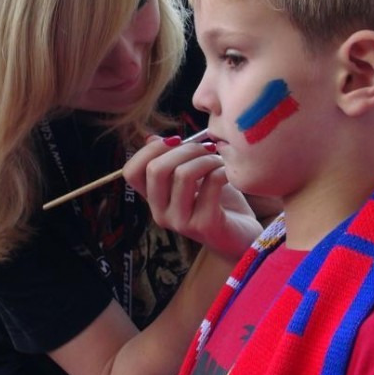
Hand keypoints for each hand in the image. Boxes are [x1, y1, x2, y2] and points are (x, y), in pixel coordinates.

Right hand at [123, 135, 261, 263]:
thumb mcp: (193, 177)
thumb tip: (151, 137)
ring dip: (206, 159)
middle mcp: (160, 213)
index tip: (177, 140)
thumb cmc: (218, 202)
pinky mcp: (203, 225)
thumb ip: (172, 160)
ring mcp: (180, 222)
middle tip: (207, 148)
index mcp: (154, 199)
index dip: (150, 149)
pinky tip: (229, 173)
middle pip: (156, 169)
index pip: (131, 172)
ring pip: (183, 174)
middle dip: (185, 149)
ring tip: (220, 162)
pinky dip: (223, 171)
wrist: (242, 237)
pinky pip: (211, 184)